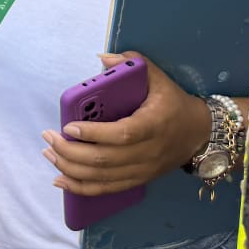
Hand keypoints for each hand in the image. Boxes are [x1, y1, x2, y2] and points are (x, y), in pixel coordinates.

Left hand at [41, 52, 210, 195]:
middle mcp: (148, 152)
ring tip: (48, 153)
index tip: (68, 126)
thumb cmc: (173, 103)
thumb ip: (133, 64)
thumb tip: (103, 59)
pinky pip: (107, 189)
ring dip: (70, 169)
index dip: (93, 134)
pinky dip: (81, 188)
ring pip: (102, 177)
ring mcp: (143, 170)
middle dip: (71, 151)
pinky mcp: (138, 180)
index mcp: (153, 125)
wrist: (200, 133)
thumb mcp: (159, 78)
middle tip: (48, 137)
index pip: (121, 135)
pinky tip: (60, 179)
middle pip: (105, 160)